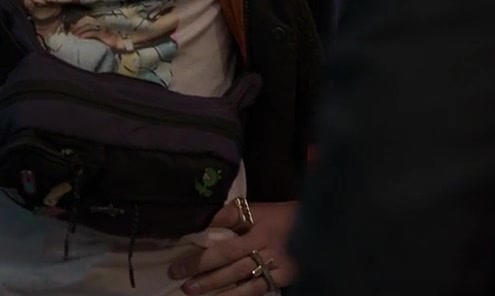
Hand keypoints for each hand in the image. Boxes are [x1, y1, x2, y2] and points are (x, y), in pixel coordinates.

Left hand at [169, 200, 297, 294]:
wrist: (316, 222)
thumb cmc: (278, 215)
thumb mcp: (255, 208)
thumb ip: (229, 214)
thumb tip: (205, 227)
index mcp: (257, 228)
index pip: (223, 246)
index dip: (200, 258)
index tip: (178, 266)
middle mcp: (266, 248)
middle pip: (231, 266)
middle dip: (205, 278)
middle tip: (184, 286)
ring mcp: (277, 266)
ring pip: (244, 283)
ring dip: (220, 292)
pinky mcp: (285, 278)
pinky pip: (259, 290)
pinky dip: (242, 295)